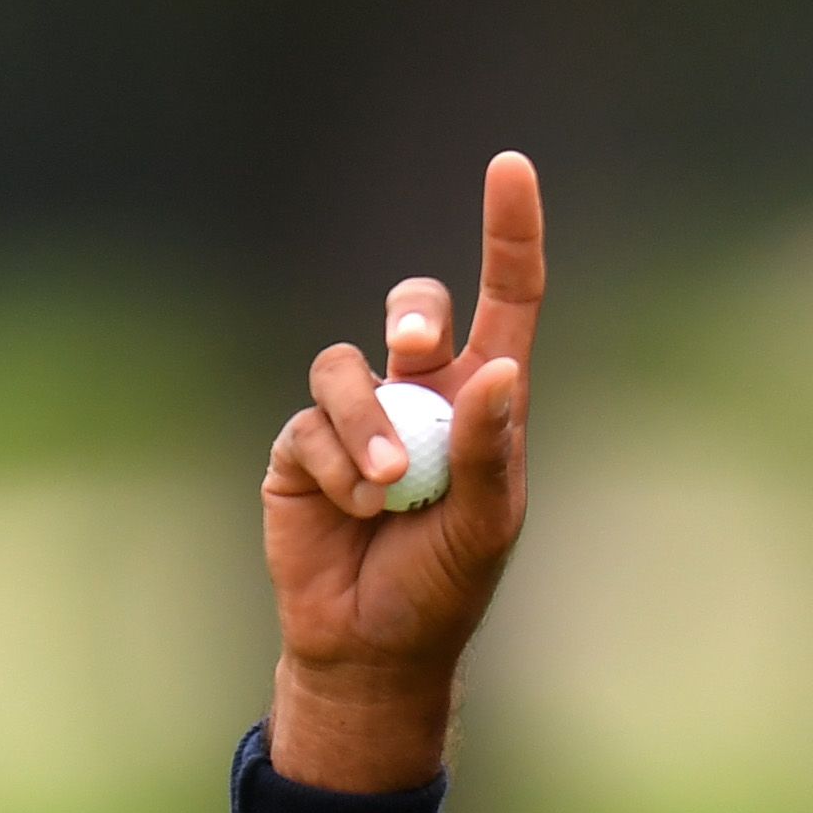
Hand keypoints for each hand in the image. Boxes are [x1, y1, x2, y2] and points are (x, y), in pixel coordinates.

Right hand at [263, 148, 543, 793]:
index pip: (505, 300)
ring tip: (386, 491)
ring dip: (368, 425)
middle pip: (415, 309)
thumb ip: (490, 451)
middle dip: (415, 313)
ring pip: (348, 366)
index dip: (508, 233)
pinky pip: (313, 424)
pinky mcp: (302, 445)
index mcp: (482, 402)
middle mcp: (419, 394)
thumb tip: (497, 372)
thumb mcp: (485, 526)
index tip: (509, 166)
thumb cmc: (442, 587)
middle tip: (419, 347)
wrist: (369, 645)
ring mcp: (358, 416)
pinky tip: (356, 511)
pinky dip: (340, 466)